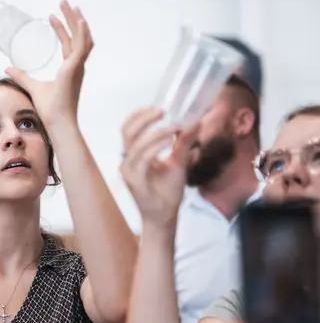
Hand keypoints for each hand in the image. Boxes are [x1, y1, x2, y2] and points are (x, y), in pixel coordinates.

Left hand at [6, 0, 92, 127]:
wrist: (57, 123)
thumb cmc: (49, 110)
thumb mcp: (32, 87)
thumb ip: (22, 77)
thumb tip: (7, 68)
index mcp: (70, 69)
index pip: (68, 44)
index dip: (62, 29)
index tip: (52, 17)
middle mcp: (76, 67)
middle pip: (78, 36)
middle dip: (72, 18)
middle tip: (64, 2)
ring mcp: (77, 68)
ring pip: (81, 38)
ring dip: (76, 20)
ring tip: (69, 5)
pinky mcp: (74, 70)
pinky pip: (81, 47)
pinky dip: (82, 33)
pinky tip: (79, 20)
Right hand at [119, 107, 197, 226]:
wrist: (164, 216)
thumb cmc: (167, 191)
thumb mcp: (179, 162)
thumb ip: (184, 143)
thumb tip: (194, 122)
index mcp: (133, 154)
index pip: (128, 128)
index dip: (139, 115)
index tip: (158, 107)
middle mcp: (127, 161)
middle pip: (127, 132)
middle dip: (144, 118)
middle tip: (163, 111)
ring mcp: (129, 172)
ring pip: (136, 144)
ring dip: (156, 132)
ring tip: (175, 127)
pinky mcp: (135, 181)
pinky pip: (143, 159)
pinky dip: (156, 147)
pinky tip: (170, 141)